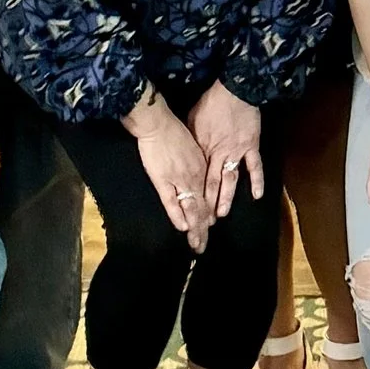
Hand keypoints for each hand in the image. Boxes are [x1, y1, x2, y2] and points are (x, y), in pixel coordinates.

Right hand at [130, 103, 212, 250]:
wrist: (158, 123)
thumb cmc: (174, 131)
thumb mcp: (192, 147)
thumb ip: (196, 163)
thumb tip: (197, 175)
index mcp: (201, 168)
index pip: (207, 197)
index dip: (209, 214)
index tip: (210, 226)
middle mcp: (194, 176)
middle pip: (202, 207)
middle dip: (203, 229)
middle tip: (203, 245)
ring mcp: (180, 179)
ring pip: (191, 208)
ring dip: (195, 228)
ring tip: (196, 244)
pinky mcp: (163, 180)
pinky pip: (172, 202)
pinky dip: (177, 215)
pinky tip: (183, 228)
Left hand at [189, 80, 262, 217]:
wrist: (234, 91)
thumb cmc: (210, 104)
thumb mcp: (193, 121)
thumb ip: (192, 141)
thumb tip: (187, 153)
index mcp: (204, 149)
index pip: (198, 176)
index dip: (194, 192)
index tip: (190, 206)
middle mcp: (220, 154)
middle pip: (213, 182)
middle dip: (208, 202)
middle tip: (204, 220)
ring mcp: (237, 152)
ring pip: (231, 179)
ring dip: (226, 197)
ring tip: (222, 214)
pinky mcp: (251, 146)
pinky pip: (255, 167)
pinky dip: (256, 181)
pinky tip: (257, 196)